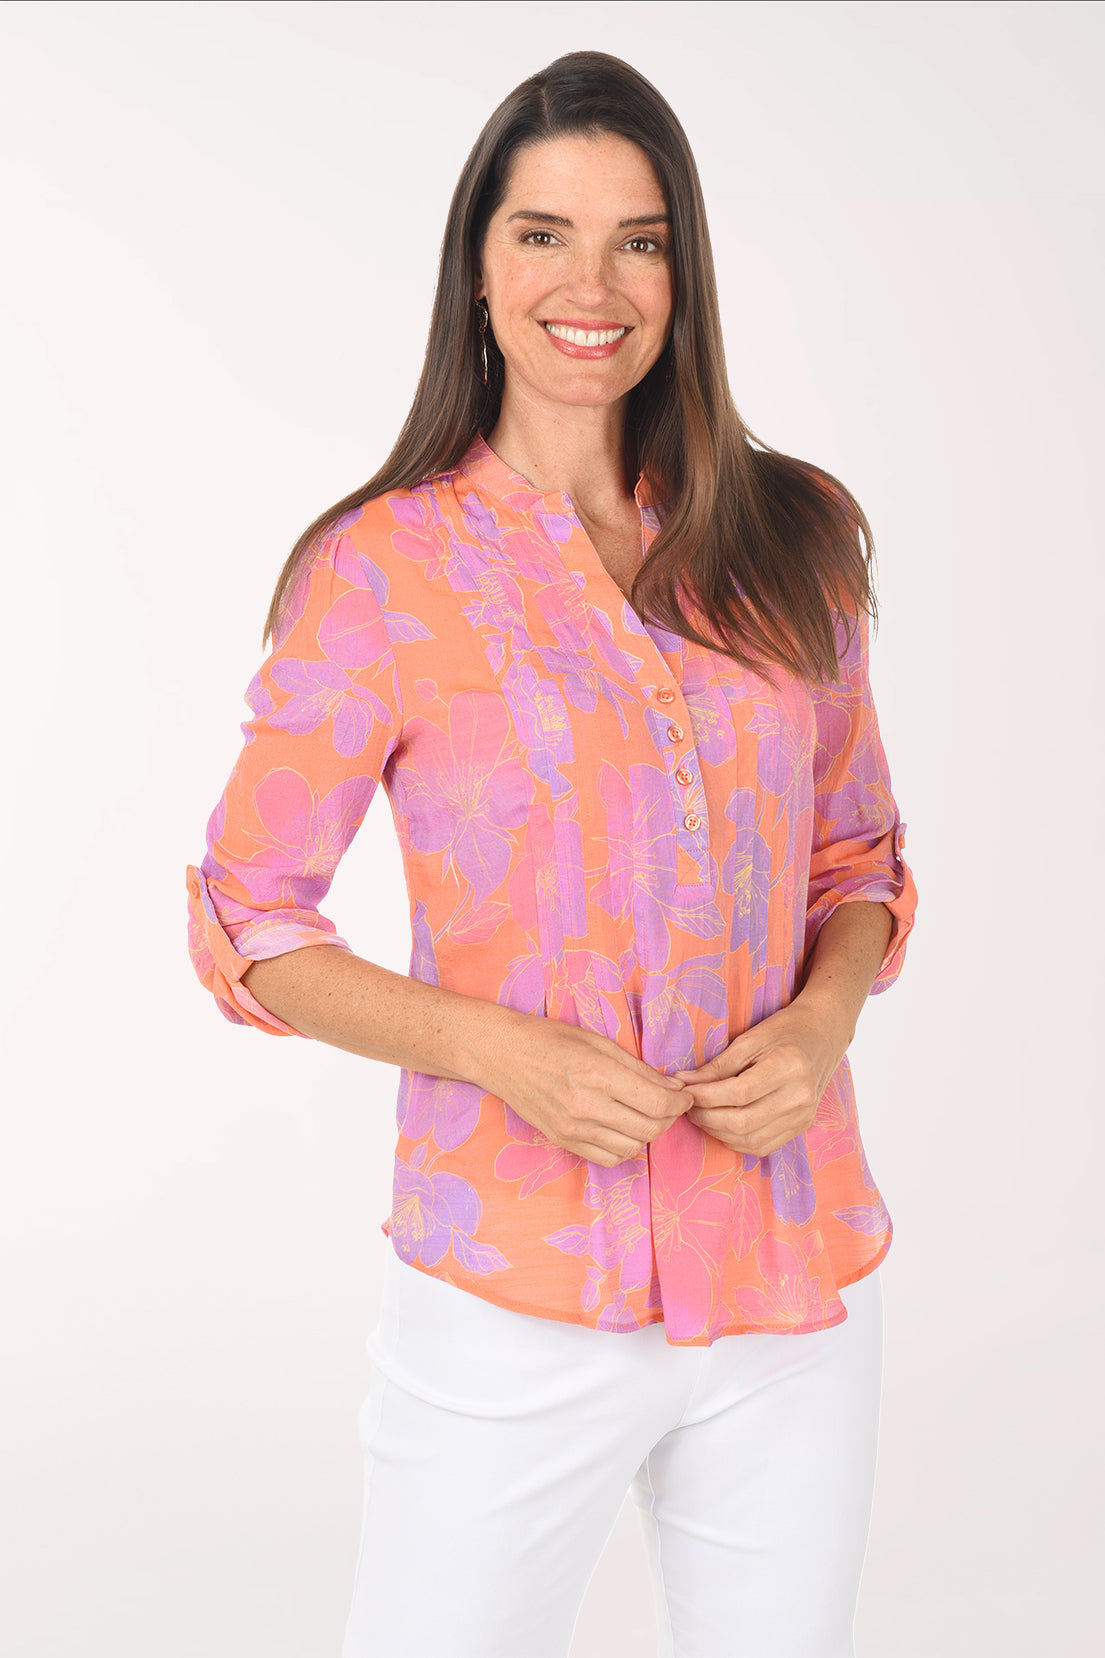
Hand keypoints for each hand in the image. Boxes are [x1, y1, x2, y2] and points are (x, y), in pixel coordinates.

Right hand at [478, 1016, 695, 1168]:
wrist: (500, 1054)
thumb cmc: (549, 1038)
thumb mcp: (598, 1041)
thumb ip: (638, 1068)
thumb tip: (674, 1088)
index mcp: (597, 1074)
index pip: (657, 1103)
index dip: (681, 1102)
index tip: (685, 1095)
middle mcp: (586, 1106)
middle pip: (649, 1129)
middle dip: (669, 1118)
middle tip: (670, 1104)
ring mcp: (572, 1128)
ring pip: (632, 1148)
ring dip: (648, 1134)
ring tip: (646, 1115)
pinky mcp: (562, 1140)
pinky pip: (607, 1158)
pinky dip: (624, 1148)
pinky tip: (623, 1129)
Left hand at [672, 1002, 849, 1156]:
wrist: (822, 1036)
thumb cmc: (784, 1030)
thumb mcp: (750, 1039)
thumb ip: (718, 1065)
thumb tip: (683, 1083)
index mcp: (789, 1067)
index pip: (738, 1093)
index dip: (705, 1095)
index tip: (684, 1090)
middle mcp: (800, 1097)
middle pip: (743, 1122)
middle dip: (706, 1116)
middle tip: (687, 1104)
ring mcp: (803, 1116)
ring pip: (750, 1139)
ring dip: (717, 1131)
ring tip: (701, 1114)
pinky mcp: (801, 1127)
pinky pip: (762, 1146)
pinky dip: (736, 1140)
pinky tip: (722, 1125)